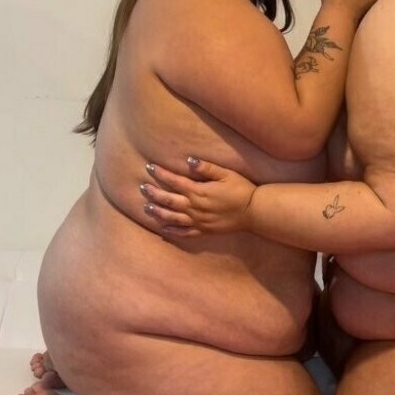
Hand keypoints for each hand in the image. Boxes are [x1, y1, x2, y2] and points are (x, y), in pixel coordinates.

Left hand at [141, 157, 257, 236]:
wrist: (254, 212)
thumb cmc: (241, 190)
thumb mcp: (226, 174)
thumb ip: (206, 168)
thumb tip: (189, 160)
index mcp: (198, 191)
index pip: (174, 181)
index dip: (160, 174)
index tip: (149, 167)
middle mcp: (194, 207)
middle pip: (168, 200)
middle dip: (153, 193)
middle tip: (141, 188)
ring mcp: (198, 221)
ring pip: (172, 218)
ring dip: (157, 213)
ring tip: (145, 208)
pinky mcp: (203, 231)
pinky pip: (184, 233)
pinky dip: (171, 232)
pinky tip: (162, 229)